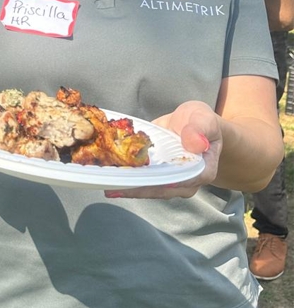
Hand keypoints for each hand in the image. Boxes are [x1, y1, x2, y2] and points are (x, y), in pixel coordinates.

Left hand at [104, 99, 219, 199]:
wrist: (192, 123)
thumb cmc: (200, 121)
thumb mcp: (202, 118)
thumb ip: (200, 129)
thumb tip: (197, 144)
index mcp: (202, 170)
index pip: (182, 181)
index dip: (161, 183)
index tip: (140, 182)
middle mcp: (186, 181)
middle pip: (161, 189)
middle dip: (137, 188)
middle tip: (112, 186)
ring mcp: (170, 181)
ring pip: (149, 188)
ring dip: (128, 187)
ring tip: (106, 184)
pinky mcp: (157, 176)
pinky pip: (143, 180)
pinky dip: (127, 179)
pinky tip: (109, 177)